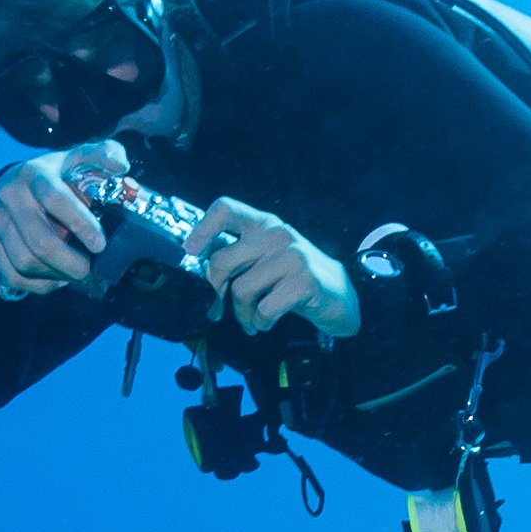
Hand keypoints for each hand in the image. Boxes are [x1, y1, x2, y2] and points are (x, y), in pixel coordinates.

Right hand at [0, 139, 126, 292]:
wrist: (12, 181)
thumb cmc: (55, 174)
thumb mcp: (78, 157)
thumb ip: (104, 155)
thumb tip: (121, 166)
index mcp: (34, 174)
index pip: (55, 199)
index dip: (80, 224)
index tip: (100, 245)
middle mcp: (9, 197)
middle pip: (38, 241)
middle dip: (71, 262)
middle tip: (91, 269)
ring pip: (24, 261)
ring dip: (56, 274)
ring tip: (76, 272)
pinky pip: (12, 275)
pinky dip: (38, 284)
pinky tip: (56, 279)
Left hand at [200, 200, 362, 339]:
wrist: (340, 296)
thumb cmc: (294, 278)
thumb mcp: (266, 261)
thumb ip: (237, 261)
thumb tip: (203, 281)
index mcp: (264, 224)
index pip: (226, 209)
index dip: (202, 228)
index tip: (190, 250)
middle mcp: (278, 234)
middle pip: (222, 259)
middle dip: (216, 290)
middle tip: (221, 307)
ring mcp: (294, 256)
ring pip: (242, 289)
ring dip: (242, 314)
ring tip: (251, 320)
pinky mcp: (305, 281)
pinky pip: (265, 308)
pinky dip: (261, 322)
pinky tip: (266, 322)